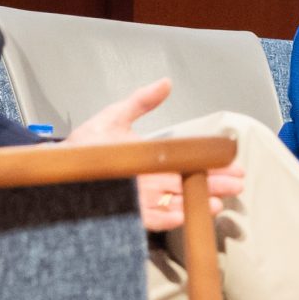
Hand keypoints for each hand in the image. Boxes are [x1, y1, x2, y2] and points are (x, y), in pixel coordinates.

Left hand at [66, 77, 245, 233]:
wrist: (59, 166)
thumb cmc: (86, 144)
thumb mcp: (116, 116)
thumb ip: (142, 101)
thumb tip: (166, 82)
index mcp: (154, 158)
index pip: (189, 160)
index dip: (211, 162)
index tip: (232, 161)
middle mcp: (151, 179)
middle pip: (190, 182)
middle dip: (216, 183)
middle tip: (239, 183)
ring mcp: (142, 197)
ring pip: (178, 201)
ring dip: (199, 201)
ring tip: (220, 201)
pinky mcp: (130, 212)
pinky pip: (156, 218)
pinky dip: (174, 216)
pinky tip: (189, 214)